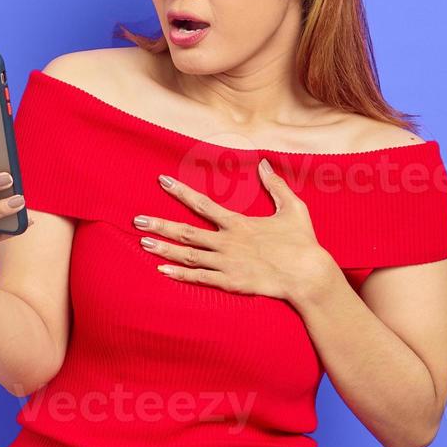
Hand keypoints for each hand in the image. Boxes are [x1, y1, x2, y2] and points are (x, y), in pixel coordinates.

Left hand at [133, 159, 338, 303]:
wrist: (309, 276)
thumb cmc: (303, 243)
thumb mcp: (293, 208)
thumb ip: (275, 186)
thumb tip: (264, 164)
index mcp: (238, 223)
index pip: (202, 204)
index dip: (180, 192)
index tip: (162, 181)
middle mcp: (228, 242)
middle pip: (186, 232)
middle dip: (159, 225)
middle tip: (137, 220)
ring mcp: (227, 264)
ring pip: (188, 255)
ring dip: (163, 249)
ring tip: (142, 243)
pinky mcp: (231, 283)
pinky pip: (200, 278)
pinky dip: (180, 274)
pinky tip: (162, 270)